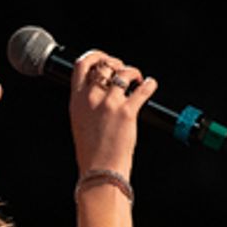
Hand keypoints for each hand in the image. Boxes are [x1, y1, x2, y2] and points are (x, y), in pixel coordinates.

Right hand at [69, 49, 157, 174]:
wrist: (100, 170)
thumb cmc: (91, 152)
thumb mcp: (80, 122)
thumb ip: (86, 103)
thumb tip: (99, 90)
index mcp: (77, 100)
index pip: (81, 65)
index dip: (96, 56)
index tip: (105, 59)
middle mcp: (91, 99)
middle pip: (104, 64)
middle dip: (116, 62)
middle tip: (123, 70)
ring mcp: (109, 104)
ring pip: (124, 72)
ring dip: (134, 72)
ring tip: (137, 80)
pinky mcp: (127, 112)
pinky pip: (143, 89)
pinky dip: (150, 84)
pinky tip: (150, 86)